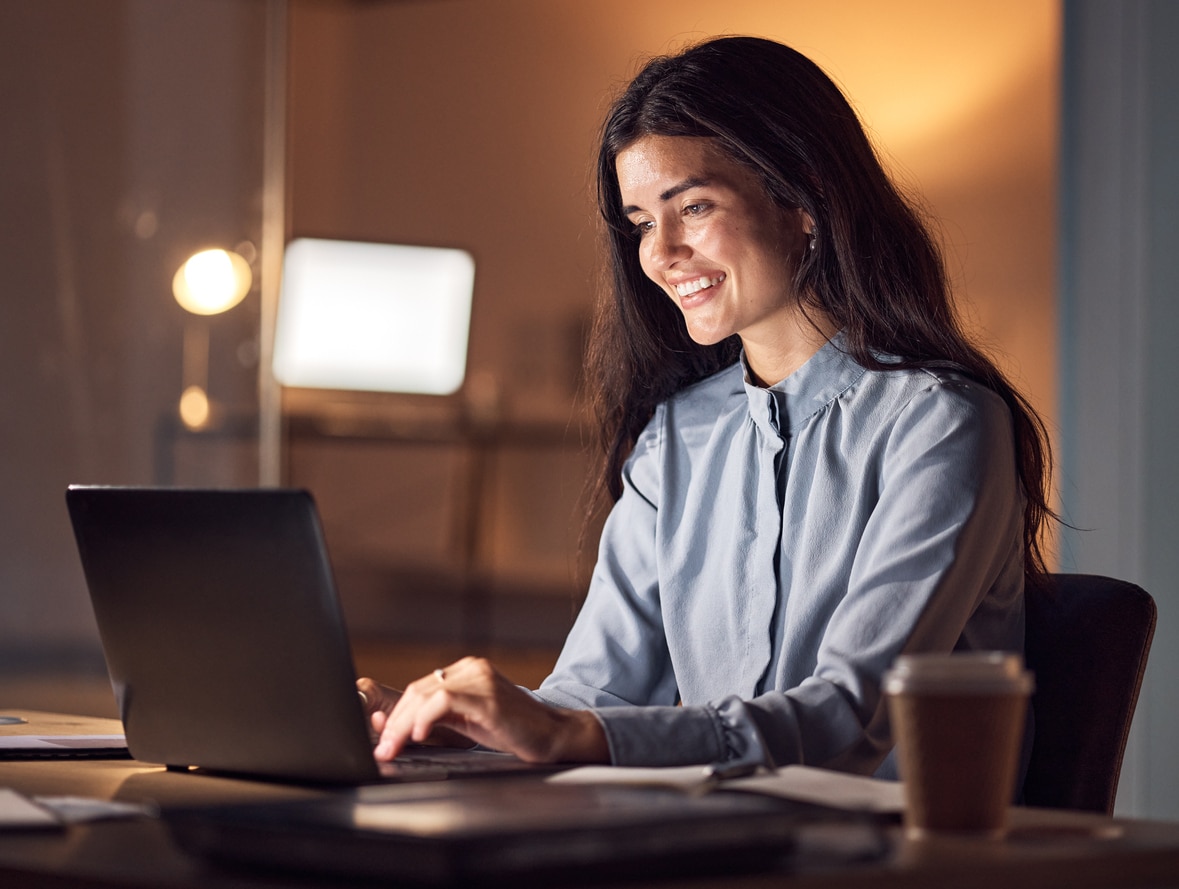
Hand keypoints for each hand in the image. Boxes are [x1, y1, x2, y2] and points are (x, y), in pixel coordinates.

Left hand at [370, 656, 608, 764]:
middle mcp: (472, 668)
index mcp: (466, 670)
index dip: (395, 716)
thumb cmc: (512, 730)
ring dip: (402, 725)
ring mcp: (480, 679)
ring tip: (393, 748)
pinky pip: (445, 701)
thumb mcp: (469, 721)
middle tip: (382, 749)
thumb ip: (438, 719)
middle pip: (417, 691)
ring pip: (426, 695)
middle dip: (394, 723)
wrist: (552, 734)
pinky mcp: (488, 697)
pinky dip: (425, 719)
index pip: (419, 689)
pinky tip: (419, 737)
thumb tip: (397, 730)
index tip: (382, 740)